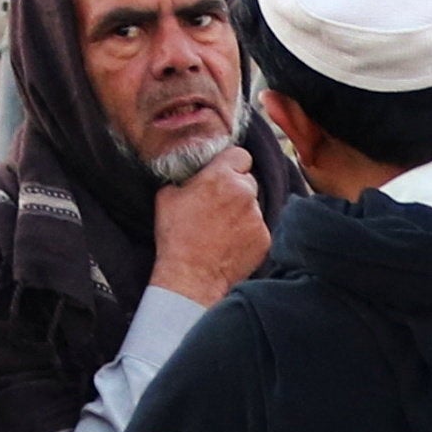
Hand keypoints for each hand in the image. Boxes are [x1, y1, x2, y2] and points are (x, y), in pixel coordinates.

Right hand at [153, 149, 269, 302]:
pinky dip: (248, 234)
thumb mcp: (167, 197)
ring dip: (242, 213)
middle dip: (236, 190)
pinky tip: (230, 244)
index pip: (240, 155)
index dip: (231, 164)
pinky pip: (258, 228)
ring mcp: (257, 216)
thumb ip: (186, 179)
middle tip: (219, 207)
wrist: (192, 276)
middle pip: (248, 181)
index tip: (224, 175)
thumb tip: (193, 177)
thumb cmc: (176, 236)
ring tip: (222, 230)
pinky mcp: (264, 237)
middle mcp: (244, 192)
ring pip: (254, 206)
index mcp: (220, 176)